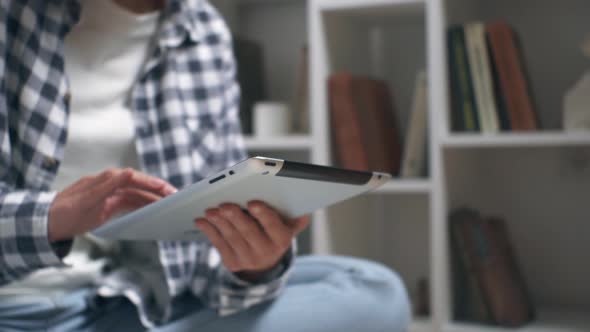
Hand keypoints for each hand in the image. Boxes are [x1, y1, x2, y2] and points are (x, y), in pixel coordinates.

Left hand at [48, 168, 176, 241]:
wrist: (49, 223)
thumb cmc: (65, 212)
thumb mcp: (86, 200)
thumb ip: (108, 185)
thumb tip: (129, 171)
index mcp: (107, 179)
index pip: (135, 178)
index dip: (152, 183)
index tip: (166, 188)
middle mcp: (111, 184)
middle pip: (140, 185)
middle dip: (158, 190)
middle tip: (175, 196)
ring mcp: (111, 194)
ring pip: (138, 194)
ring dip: (153, 199)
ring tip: (169, 204)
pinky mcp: (111, 204)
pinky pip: (131, 203)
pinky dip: (144, 206)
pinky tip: (154, 210)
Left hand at [195, 201, 309, 281]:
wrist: (265, 259)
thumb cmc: (275, 231)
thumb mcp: (288, 225)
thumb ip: (295, 217)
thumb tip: (303, 210)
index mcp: (282, 240)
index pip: (274, 227)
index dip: (263, 215)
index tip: (253, 203)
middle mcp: (266, 253)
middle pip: (249, 232)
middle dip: (236, 217)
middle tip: (224, 204)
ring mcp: (247, 260)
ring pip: (231, 238)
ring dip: (219, 223)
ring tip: (210, 210)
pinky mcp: (232, 262)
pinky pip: (219, 244)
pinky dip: (209, 231)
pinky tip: (202, 220)